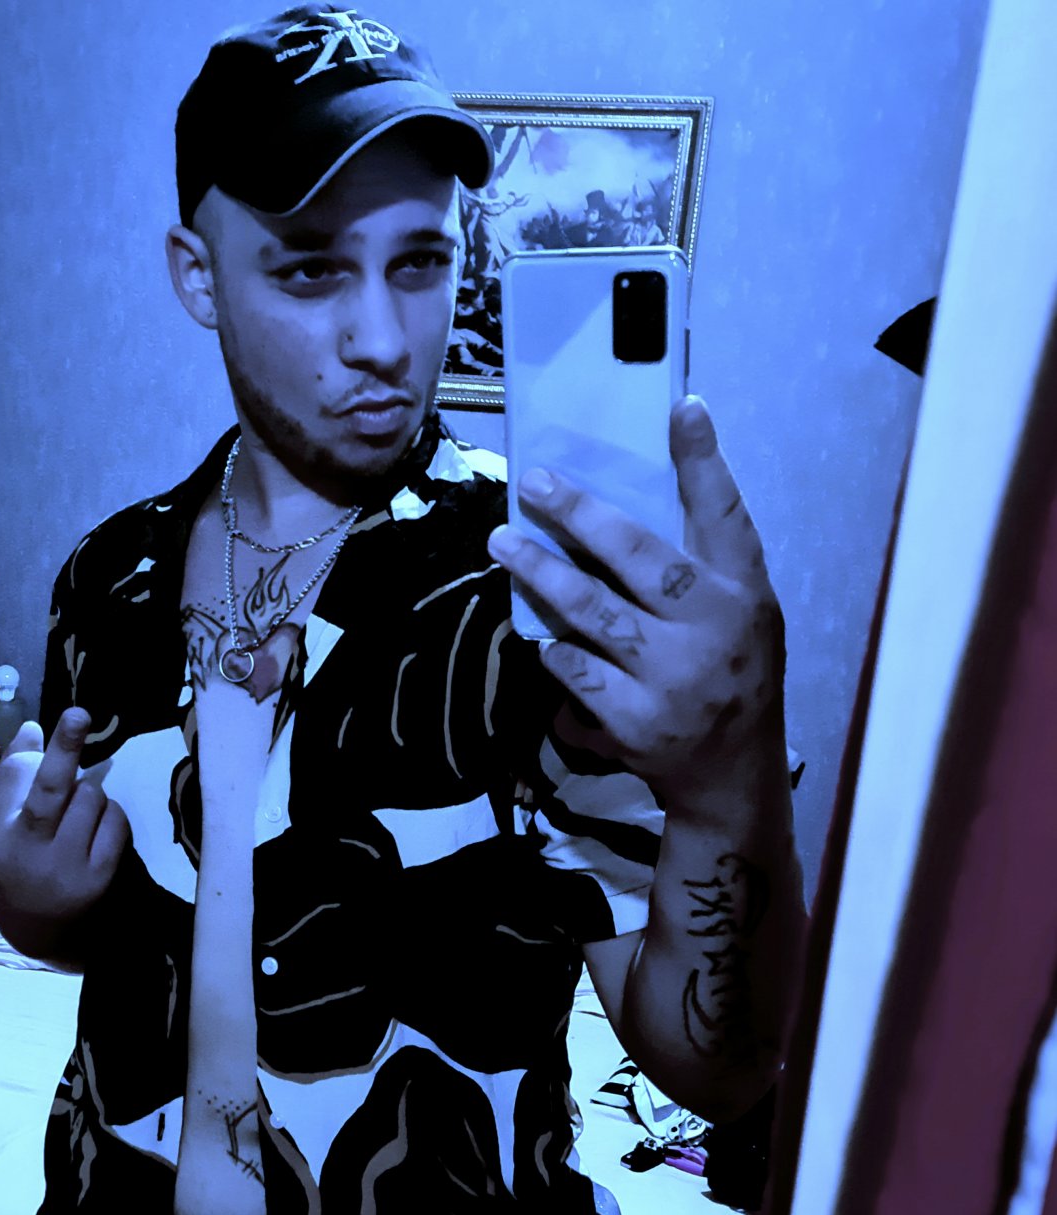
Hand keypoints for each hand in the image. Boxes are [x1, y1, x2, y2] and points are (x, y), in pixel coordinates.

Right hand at [0, 707, 130, 961]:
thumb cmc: (15, 873)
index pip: (9, 786)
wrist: (44, 937)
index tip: (42, 723)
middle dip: (65, 750)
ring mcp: (67, 867)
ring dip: (90, 792)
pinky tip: (97, 827)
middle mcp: (28, 853)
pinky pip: (115, 821)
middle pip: (50, 790)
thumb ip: (10, 783)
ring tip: (78, 812)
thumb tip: (32, 729)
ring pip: (90, 797)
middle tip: (78, 716)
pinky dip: (110, 813)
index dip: (27, 753)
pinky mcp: (100, 877)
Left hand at [487, 396, 785, 810]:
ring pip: (592, 614)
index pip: (726, 516)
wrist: (730, 774)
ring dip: (541, 575)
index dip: (704, 462)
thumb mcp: (740, 608)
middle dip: (581, 515)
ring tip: (502, 541)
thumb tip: (660, 468)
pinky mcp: (633, 720)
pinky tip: (533, 633)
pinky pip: (573, 671)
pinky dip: (551, 651)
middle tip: (533, 481)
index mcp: (743, 593)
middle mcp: (713, 628)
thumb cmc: (730, 671)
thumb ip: (701, 552)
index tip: (681, 408)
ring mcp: (672, 678)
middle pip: (639, 557)